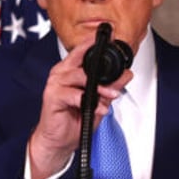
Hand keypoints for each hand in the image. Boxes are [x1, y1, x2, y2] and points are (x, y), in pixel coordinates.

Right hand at [28, 42, 132, 178]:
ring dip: (99, 87)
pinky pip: (72, 95)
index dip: (95, 43)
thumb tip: (125, 75)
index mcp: (69, 70)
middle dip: (101, 65)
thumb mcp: (98, 102)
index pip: (82, 51)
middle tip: (119, 73)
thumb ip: (110, 87)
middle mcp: (61, 74)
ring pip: (79, 76)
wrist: (59, 141)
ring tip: (110, 96)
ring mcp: (55, 84)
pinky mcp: (52, 97)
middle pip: (80, 59)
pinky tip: (97, 108)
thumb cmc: (73, 120)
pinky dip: (87, 101)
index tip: (110, 38)